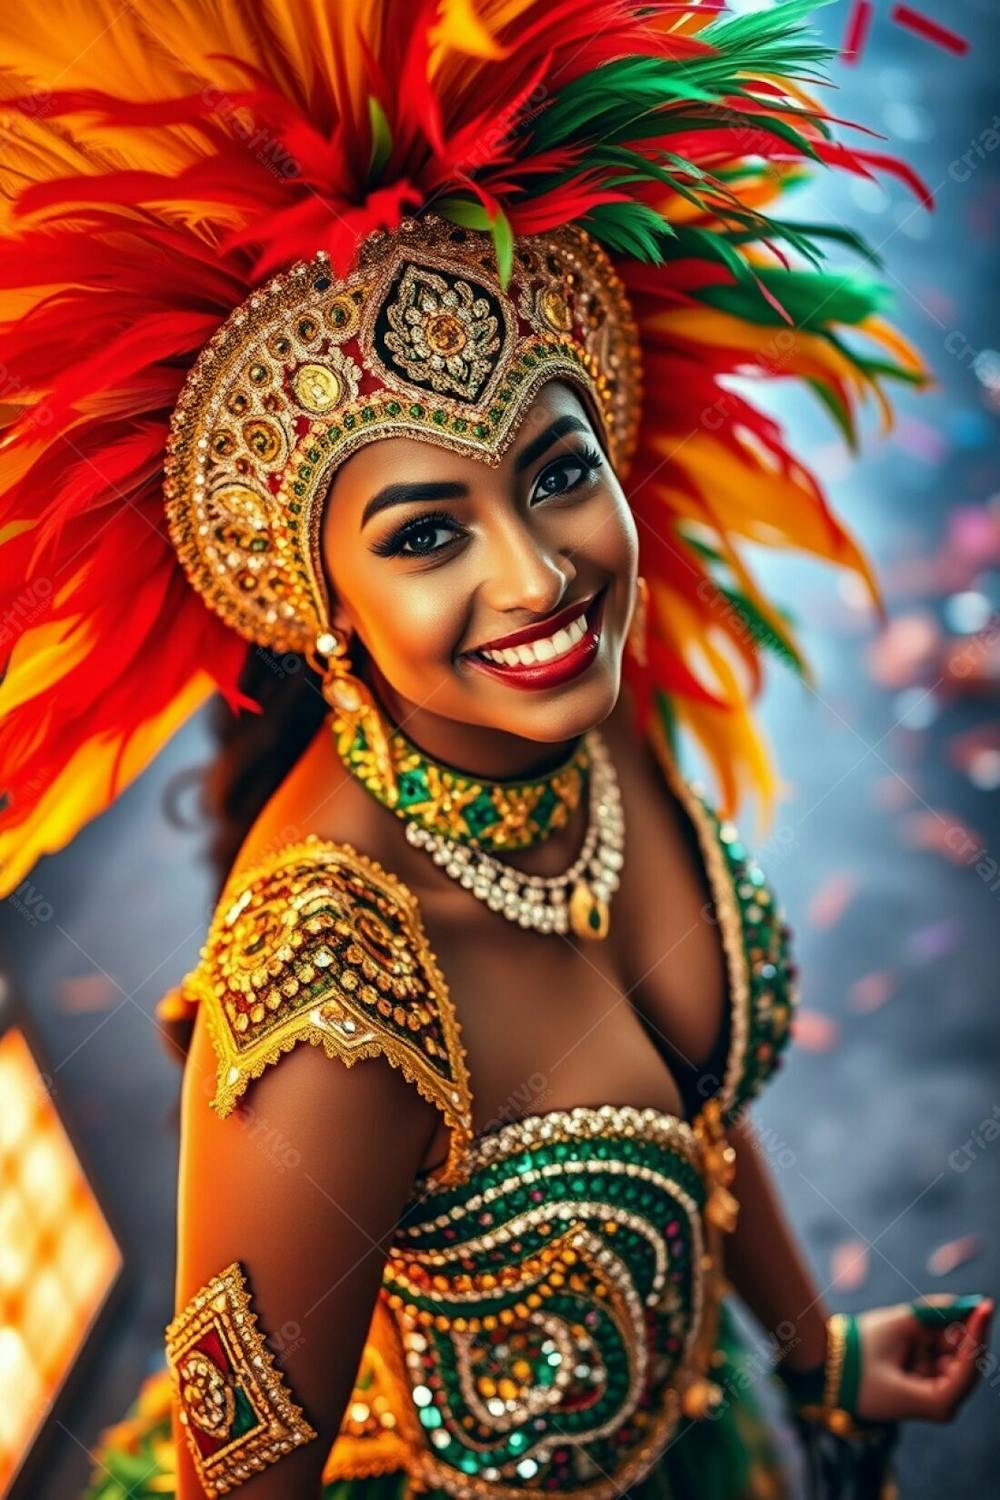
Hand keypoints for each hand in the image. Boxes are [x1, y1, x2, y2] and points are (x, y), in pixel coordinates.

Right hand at [856, 1293, 994, 1423]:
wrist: (826, 1371)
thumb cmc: (859, 1354)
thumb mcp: (897, 1326)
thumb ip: (933, 1313)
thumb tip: (962, 1302)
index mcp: (934, 1401)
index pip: (968, 1367)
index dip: (978, 1334)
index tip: (985, 1306)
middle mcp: (939, 1401)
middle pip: (964, 1359)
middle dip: (962, 1328)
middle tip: (961, 1300)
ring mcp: (932, 1391)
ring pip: (951, 1352)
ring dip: (941, 1329)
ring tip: (914, 1319)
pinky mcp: (923, 1380)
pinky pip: (937, 1352)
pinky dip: (931, 1333)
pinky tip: (913, 1326)